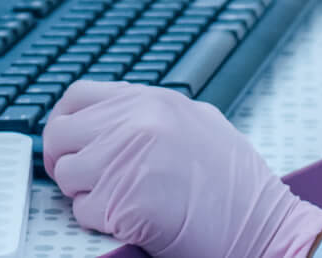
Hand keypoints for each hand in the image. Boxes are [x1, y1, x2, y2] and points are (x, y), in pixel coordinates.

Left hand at [43, 80, 321, 257]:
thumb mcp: (195, 121)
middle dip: (67, 161)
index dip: (65, 122)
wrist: (261, 225)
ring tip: (117, 199)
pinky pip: (83, 212)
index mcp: (151, 100)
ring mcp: (126, 161)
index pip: (77, 97)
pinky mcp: (123, 203)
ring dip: (83, 193)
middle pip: (60, 134)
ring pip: (66, 176)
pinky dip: (98, 221)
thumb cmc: (234, 183)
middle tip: (83, 179)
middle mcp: (134, 122)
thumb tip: (106, 121)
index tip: (70, 143)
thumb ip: (148, 113)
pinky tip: (129, 219)